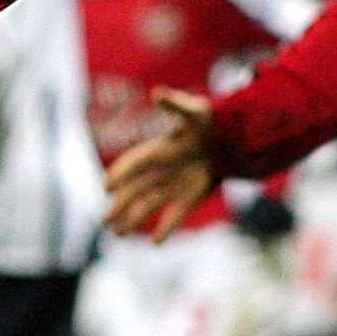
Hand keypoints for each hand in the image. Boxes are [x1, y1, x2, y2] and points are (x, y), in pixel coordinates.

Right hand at [103, 89, 216, 239]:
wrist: (232, 138)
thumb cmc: (211, 121)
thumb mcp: (196, 111)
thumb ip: (175, 104)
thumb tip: (156, 93)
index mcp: (158, 149)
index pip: (134, 163)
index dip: (120, 173)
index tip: (107, 186)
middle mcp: (161, 170)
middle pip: (135, 189)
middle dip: (120, 204)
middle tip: (104, 219)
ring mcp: (174, 185)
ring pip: (149, 204)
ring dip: (134, 218)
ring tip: (118, 234)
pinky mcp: (189, 197)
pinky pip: (174, 214)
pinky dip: (166, 227)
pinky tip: (155, 242)